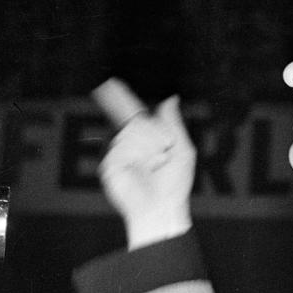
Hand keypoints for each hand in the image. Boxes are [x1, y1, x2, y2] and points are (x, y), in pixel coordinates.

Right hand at [94, 82, 196, 248]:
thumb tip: (171, 99)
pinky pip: (123, 148)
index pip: (130, 111)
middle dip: (154, 135)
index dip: (119, 96)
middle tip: (163, 152)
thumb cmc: (173, 185)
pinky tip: (143, 169)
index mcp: (144, 138)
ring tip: (155, 165)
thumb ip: (174, 123)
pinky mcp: (110, 165)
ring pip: (131, 133)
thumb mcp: (183, 150)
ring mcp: (117, 154)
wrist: (162, 209)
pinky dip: (138, 157)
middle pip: (136, 121)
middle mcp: (128, 144)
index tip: (111, 82)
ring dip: (149, 148)